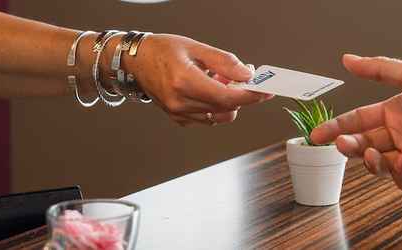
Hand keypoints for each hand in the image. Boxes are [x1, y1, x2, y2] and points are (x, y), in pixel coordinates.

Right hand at [123, 34, 272, 125]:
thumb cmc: (161, 50)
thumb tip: (246, 74)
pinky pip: (208, 119)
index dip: (251, 95)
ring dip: (228, 101)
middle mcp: (181, 102)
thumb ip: (224, 62)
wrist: (136, 61)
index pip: (228, 97)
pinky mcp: (178, 118)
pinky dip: (216, 106)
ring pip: (220, 116)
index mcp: (184, 82)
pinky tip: (208, 90)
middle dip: (241, 94)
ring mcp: (179, 113)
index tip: (265, 91)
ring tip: (219, 80)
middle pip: (227, 108)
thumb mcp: (195, 47)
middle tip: (242, 76)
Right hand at [310, 55, 401, 189]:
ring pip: (379, 164)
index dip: (337, 126)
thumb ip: (380, 69)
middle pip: (364, 143)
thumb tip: (348, 59)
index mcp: (396, 110)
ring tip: (370, 154)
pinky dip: (396, 174)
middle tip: (340, 146)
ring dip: (370, 161)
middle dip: (348, 146)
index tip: (317, 135)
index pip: (358, 119)